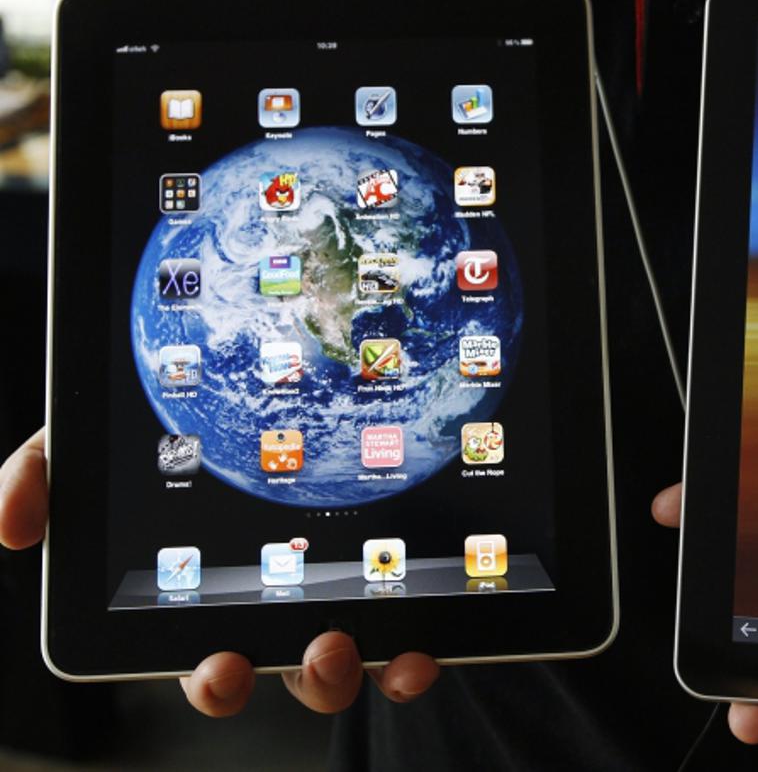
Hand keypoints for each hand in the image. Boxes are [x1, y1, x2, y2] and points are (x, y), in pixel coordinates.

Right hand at [0, 428, 439, 716]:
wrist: (288, 363)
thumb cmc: (176, 424)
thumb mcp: (98, 439)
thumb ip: (43, 472)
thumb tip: (11, 527)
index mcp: (210, 599)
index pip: (211, 658)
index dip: (216, 680)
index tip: (221, 669)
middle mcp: (281, 609)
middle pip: (292, 671)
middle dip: (302, 679)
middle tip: (318, 652)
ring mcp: (344, 596)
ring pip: (356, 658)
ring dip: (359, 666)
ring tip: (357, 637)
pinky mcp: (399, 578)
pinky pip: (416, 626)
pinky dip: (424, 644)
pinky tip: (429, 641)